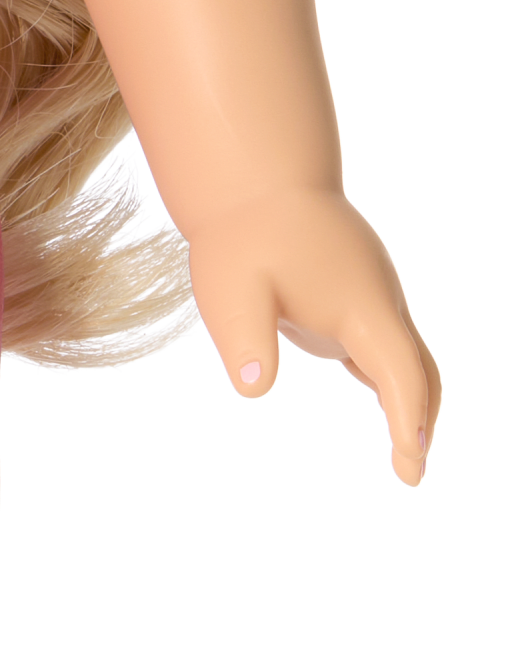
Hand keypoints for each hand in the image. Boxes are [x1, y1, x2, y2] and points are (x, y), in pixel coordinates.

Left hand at [186, 187, 440, 486]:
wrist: (254, 179)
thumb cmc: (241, 237)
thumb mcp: (231, 290)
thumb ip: (245, 337)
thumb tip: (254, 388)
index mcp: (362, 309)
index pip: (401, 375)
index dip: (409, 423)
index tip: (410, 467)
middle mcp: (378, 304)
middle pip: (417, 370)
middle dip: (419, 418)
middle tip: (411, 469)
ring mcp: (370, 295)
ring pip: (403, 354)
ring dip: (409, 396)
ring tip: (405, 449)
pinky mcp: (353, 290)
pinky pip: (383, 340)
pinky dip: (389, 375)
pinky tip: (380, 394)